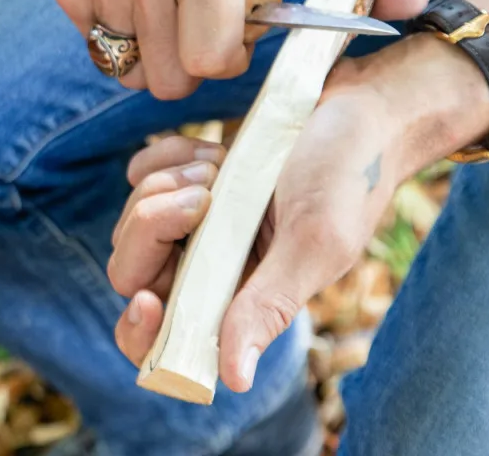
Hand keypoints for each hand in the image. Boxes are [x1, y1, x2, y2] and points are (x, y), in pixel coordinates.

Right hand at [49, 0, 429, 98]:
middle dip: (187, 63)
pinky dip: (116, 34)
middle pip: (166, 79)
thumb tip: (414, 3)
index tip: (232, 30)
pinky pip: (95, 46)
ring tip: (167, 8)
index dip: (227, 58)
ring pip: (127, 68)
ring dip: (151, 49)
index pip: (213, 63)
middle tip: (197, 23)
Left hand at [109, 25, 488, 390]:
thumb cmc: (348, 180)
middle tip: (205, 196)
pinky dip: (168, 155)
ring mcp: (189, 225)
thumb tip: (235, 379)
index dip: (140, 332)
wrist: (358, 111)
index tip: (149, 301)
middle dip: (153, 228)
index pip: (161, 342)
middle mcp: (206, 270)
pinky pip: (139, 172)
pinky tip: (214, 151)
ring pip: (131, 219)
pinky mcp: (181, 179)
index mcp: (236, 302)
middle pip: (130, 272)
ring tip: (223, 169)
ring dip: (168, 185)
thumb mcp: (314, 245)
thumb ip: (268, 307)